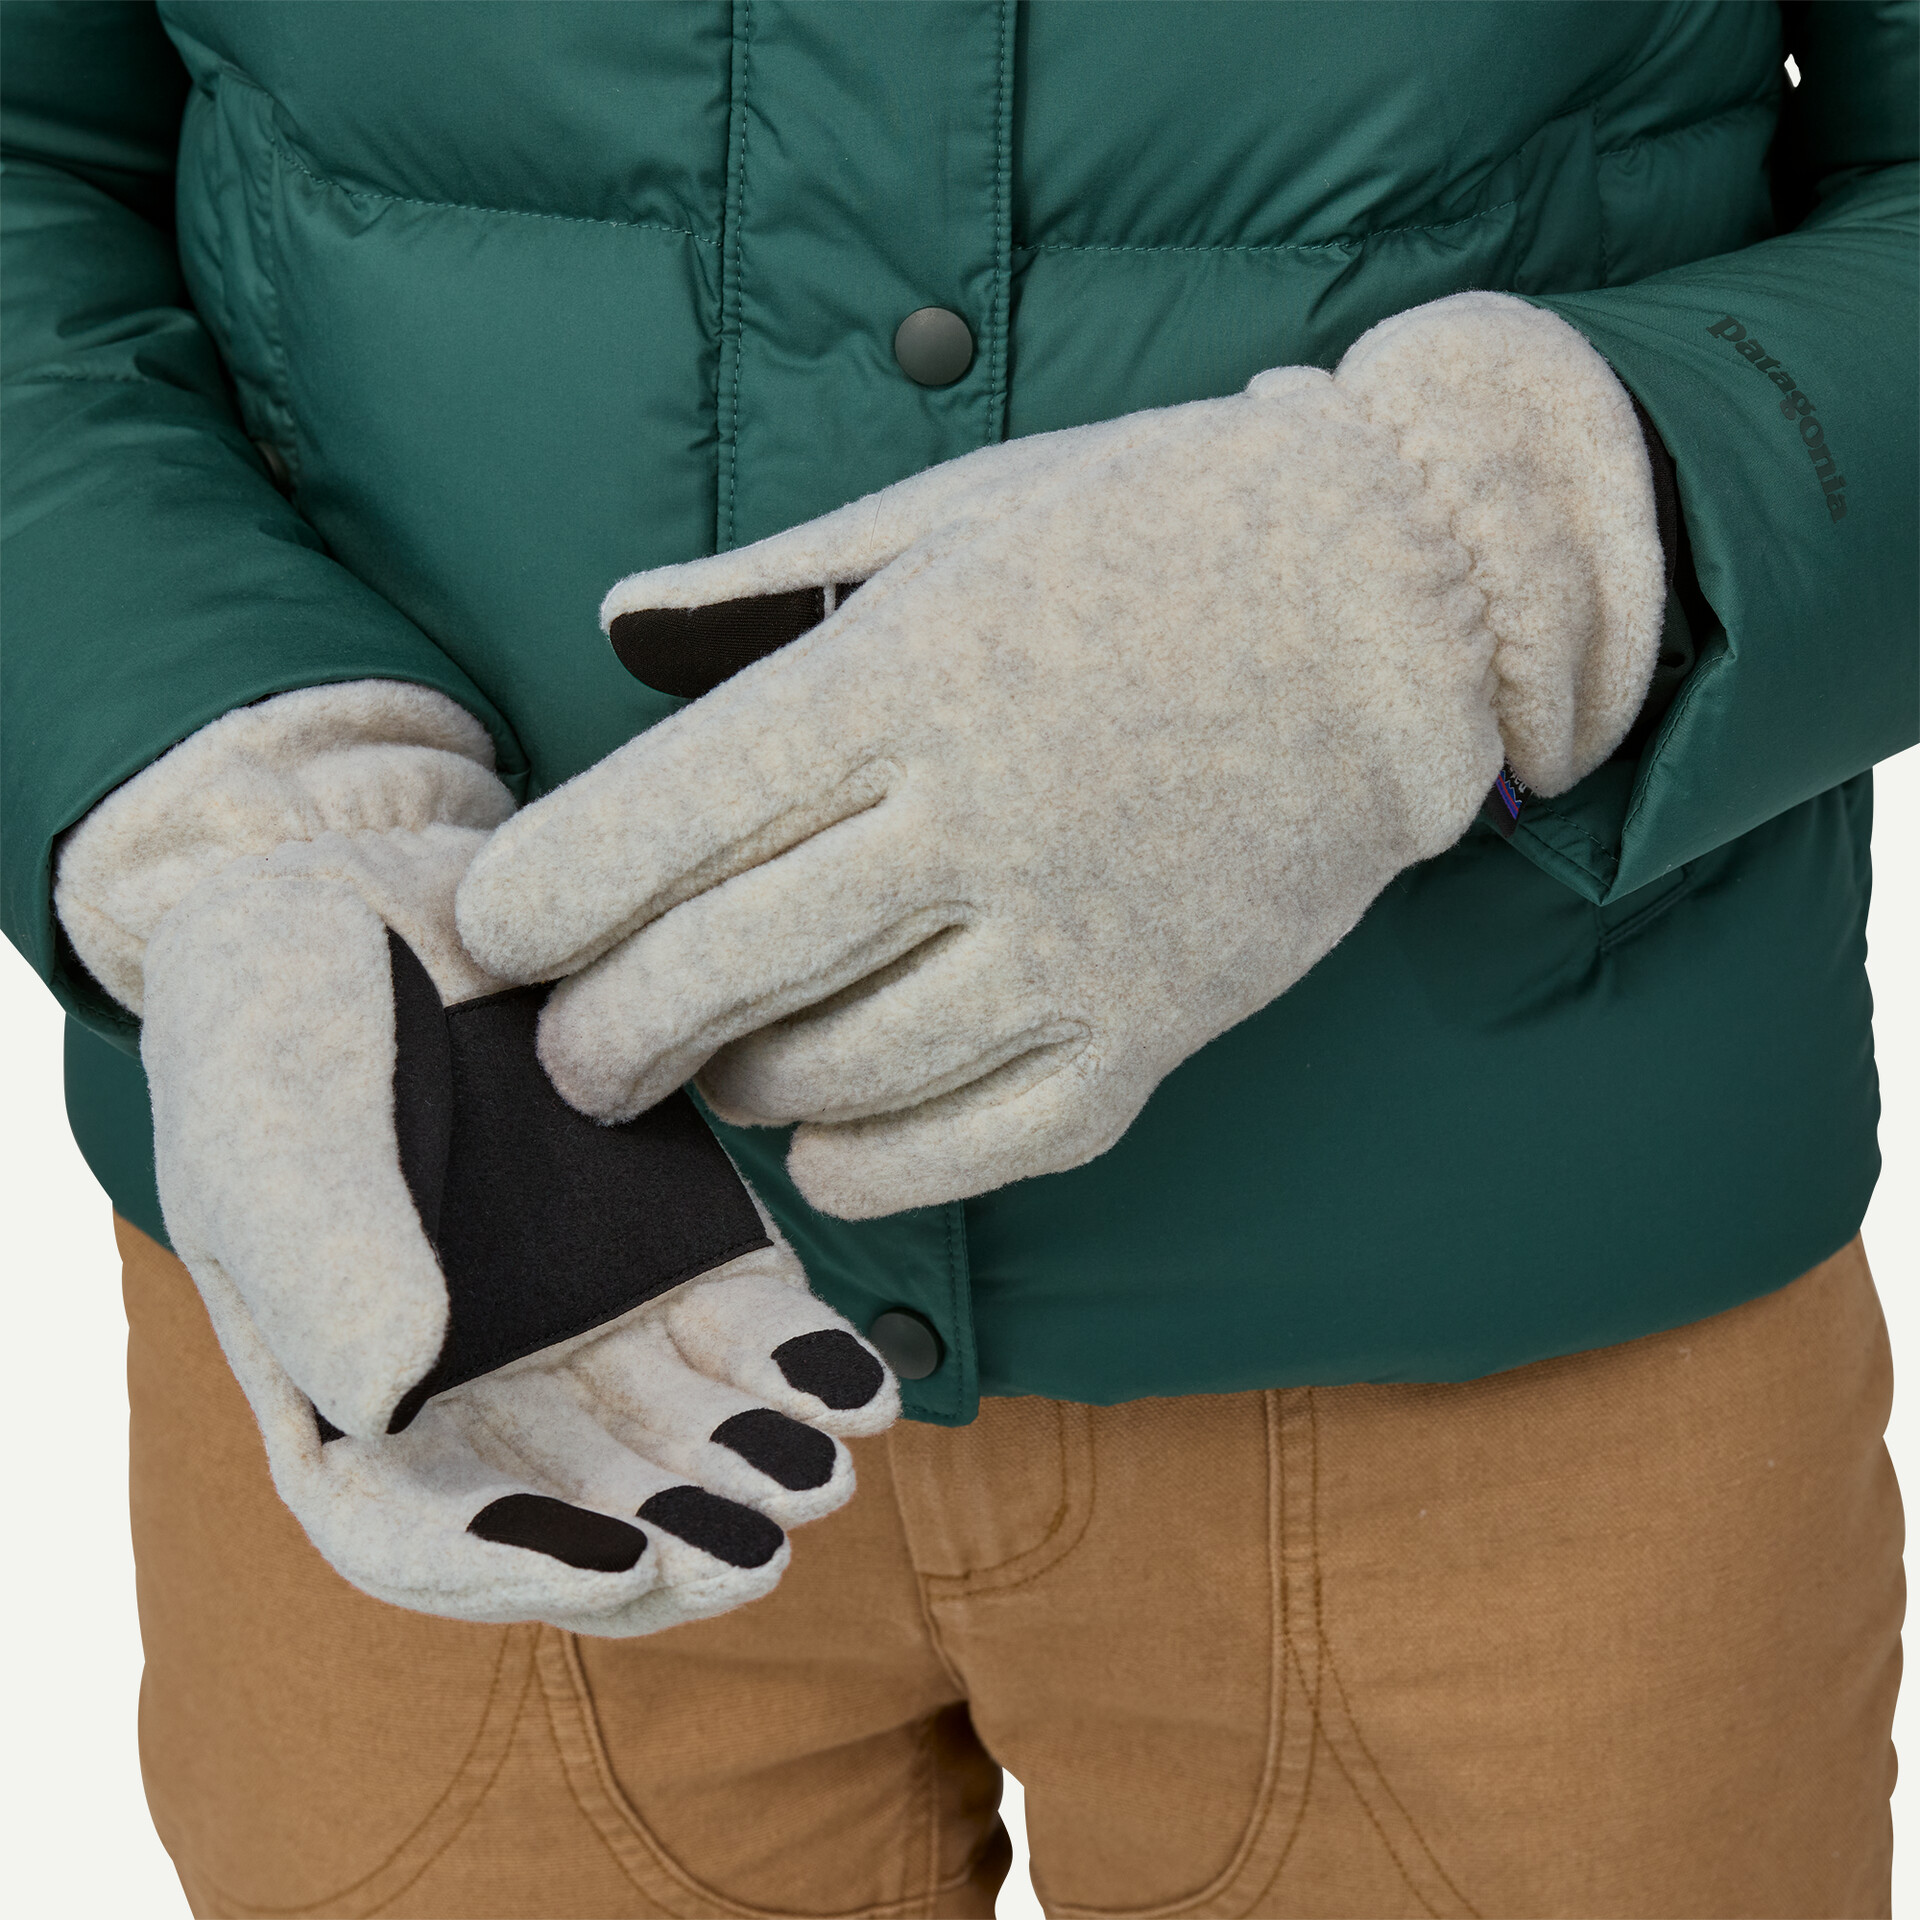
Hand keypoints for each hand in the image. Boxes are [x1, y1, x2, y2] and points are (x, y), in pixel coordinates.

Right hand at [141, 824, 895, 1633]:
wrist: (380, 886)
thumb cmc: (280, 1006)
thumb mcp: (268, 1113)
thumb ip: (318, 1253)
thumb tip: (385, 1401)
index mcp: (347, 1387)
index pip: (418, 1533)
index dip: (515, 1568)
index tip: (618, 1562)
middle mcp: (477, 1380)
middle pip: (577, 1508)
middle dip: (672, 1540)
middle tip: (760, 1544)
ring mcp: (586, 1317)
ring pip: (677, 1438)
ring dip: (752, 1468)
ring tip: (826, 1466)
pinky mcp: (678, 1243)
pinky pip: (747, 1332)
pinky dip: (803, 1367)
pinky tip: (861, 1382)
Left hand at [458, 293, 1662, 1218]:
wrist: (1400, 601)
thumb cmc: (1161, 530)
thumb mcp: (951, 507)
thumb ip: (767, 582)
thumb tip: (617, 628)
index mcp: (895, 682)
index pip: (651, 828)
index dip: (539, 902)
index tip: (502, 931)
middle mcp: (969, 827)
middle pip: (713, 974)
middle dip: (602, 1038)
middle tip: (573, 1055)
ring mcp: (1070, 944)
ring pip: (834, 1077)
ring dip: (736, 1091)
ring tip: (711, 1070)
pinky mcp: (1154, 1029)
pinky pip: (975, 1146)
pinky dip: (872, 1163)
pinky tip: (830, 1138)